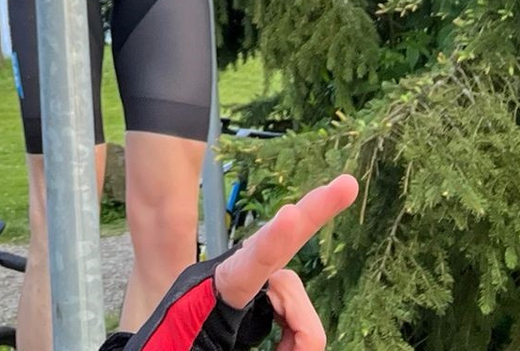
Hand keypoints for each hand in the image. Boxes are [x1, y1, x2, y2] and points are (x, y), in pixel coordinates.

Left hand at [125, 174, 357, 350]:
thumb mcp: (194, 344)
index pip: (249, 263)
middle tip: (346, 184)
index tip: (290, 215)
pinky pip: (297, 318)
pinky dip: (298, 339)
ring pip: (298, 302)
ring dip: (300, 338)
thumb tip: (297, 338)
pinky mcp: (266, 303)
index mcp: (218, 287)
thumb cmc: (180, 341)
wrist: (174, 342)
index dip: (272, 240)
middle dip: (315, 213)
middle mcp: (240, 277)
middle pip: (281, 246)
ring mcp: (256, 288)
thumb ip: (228, 336)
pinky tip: (285, 348)